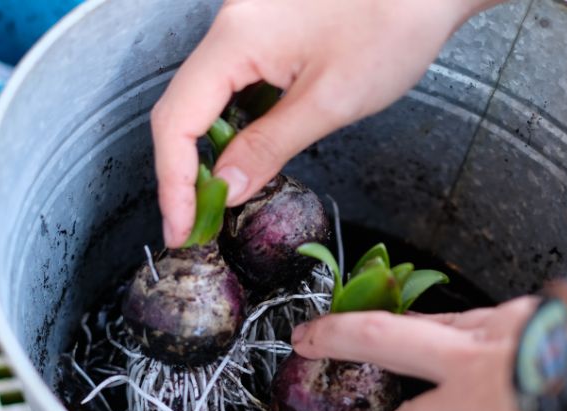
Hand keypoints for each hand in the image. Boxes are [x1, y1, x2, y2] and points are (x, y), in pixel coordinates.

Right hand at [151, 0, 499, 246]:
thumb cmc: (393, 26)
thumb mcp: (329, 102)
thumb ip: (269, 147)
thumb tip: (226, 189)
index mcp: (237, 39)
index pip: (177, 120)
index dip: (173, 182)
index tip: (180, 228)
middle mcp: (229, 27)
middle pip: (178, 111)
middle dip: (180, 175)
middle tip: (191, 226)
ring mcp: (243, 27)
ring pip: (199, 102)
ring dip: (200, 156)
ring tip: (209, 205)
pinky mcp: (261, 35)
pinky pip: (225, 88)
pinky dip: (224, 130)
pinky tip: (236, 161)